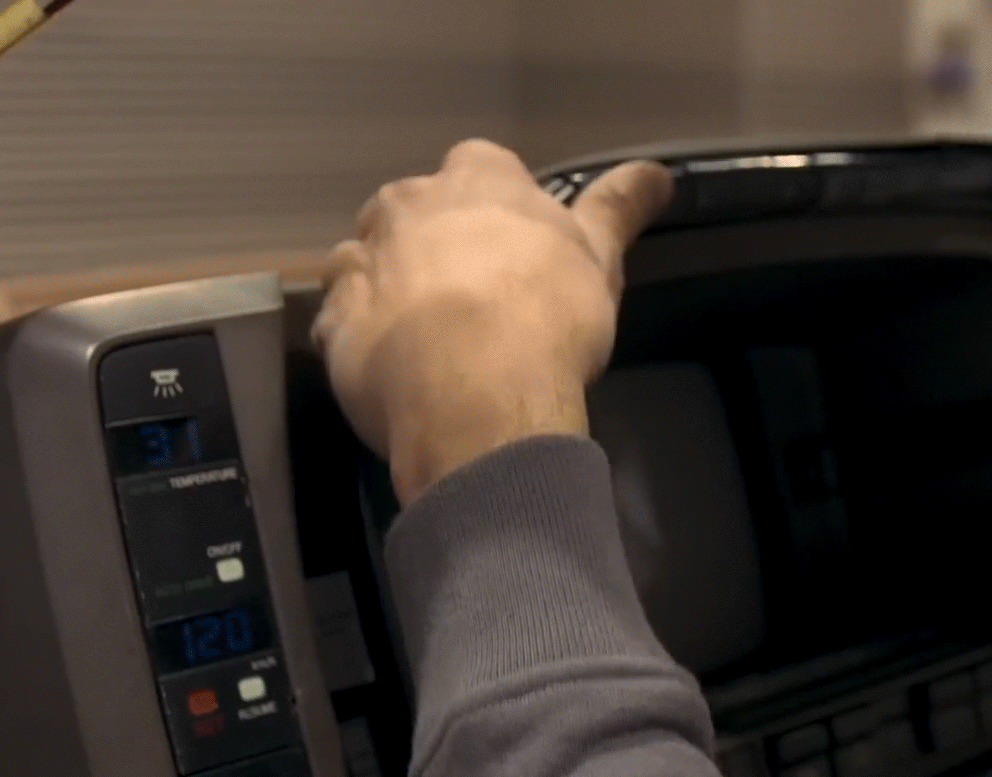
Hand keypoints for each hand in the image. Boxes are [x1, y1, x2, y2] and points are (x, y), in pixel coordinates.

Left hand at [313, 139, 672, 503]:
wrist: (479, 394)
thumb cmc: (548, 316)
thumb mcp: (600, 257)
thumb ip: (619, 207)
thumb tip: (659, 171)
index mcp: (476, 176)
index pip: (481, 167)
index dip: (497, 209)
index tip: (515, 249)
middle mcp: (408, 202)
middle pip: (415, 208)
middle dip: (434, 242)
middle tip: (473, 298)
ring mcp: (362, 258)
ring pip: (364, 257)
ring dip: (386, 285)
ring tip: (425, 338)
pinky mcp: (332, 320)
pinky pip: (338, 318)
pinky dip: (357, 335)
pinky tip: (389, 368)